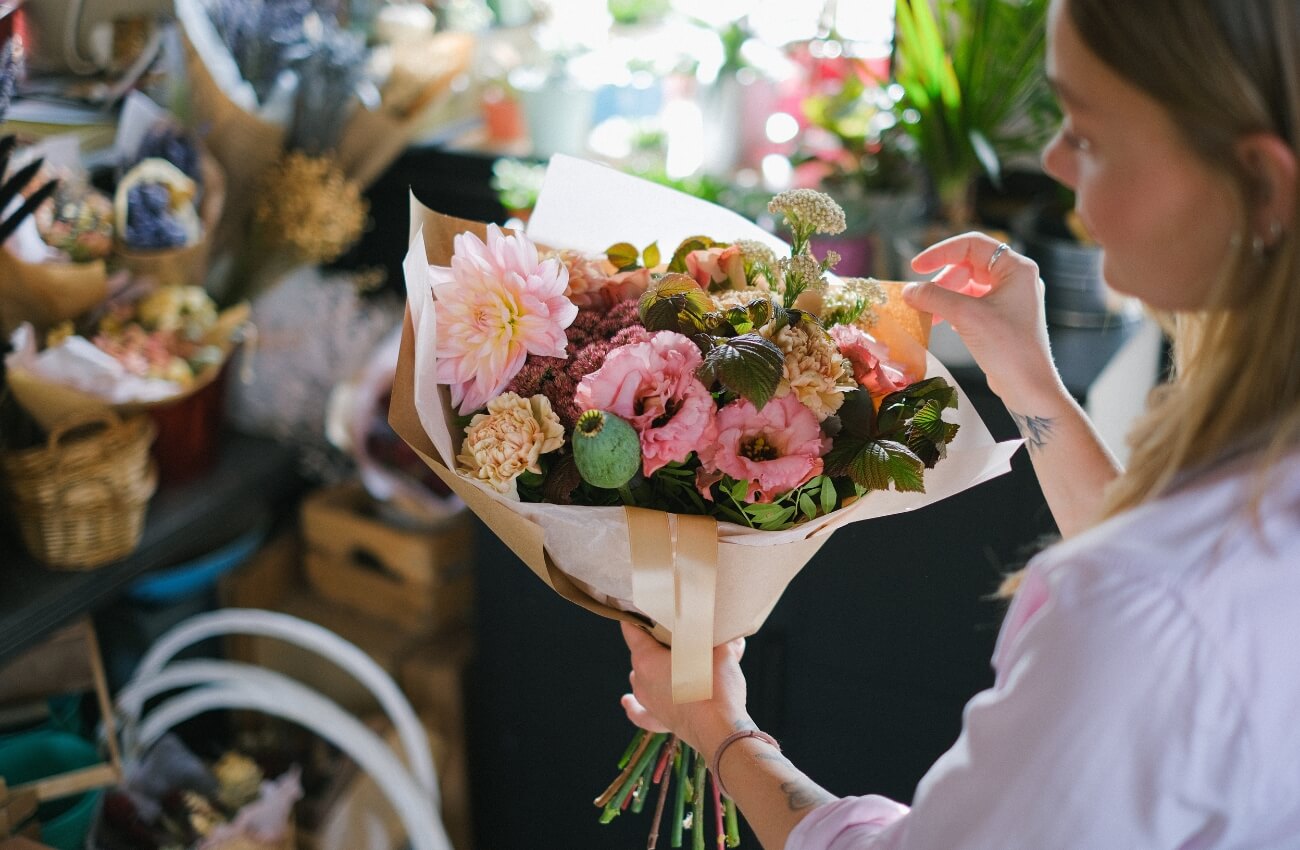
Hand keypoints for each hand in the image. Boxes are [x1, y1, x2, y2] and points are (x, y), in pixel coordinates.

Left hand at [620, 621, 752, 754]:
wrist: (721, 730)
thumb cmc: (716, 687)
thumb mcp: (721, 651)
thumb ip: (722, 639)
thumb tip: (732, 634)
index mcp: (647, 660)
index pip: (632, 629)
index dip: (638, 614)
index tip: (644, 604)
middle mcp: (642, 680)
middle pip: (640, 653)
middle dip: (657, 642)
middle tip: (677, 633)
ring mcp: (649, 702)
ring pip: (641, 678)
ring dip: (652, 668)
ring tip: (671, 661)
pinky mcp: (659, 720)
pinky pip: (640, 712)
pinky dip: (634, 706)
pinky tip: (627, 702)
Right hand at [906, 232, 1064, 410]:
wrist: (1029, 387)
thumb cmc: (1007, 347)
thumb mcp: (966, 316)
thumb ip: (935, 297)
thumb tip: (908, 290)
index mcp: (1016, 268)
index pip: (972, 245)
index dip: (940, 252)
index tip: (916, 266)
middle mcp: (1015, 279)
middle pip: (968, 265)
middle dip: (941, 279)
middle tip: (919, 296)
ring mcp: (1009, 299)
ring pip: (967, 285)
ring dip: (944, 296)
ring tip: (926, 312)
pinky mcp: (1002, 318)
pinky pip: (971, 303)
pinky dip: (952, 309)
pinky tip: (940, 322)